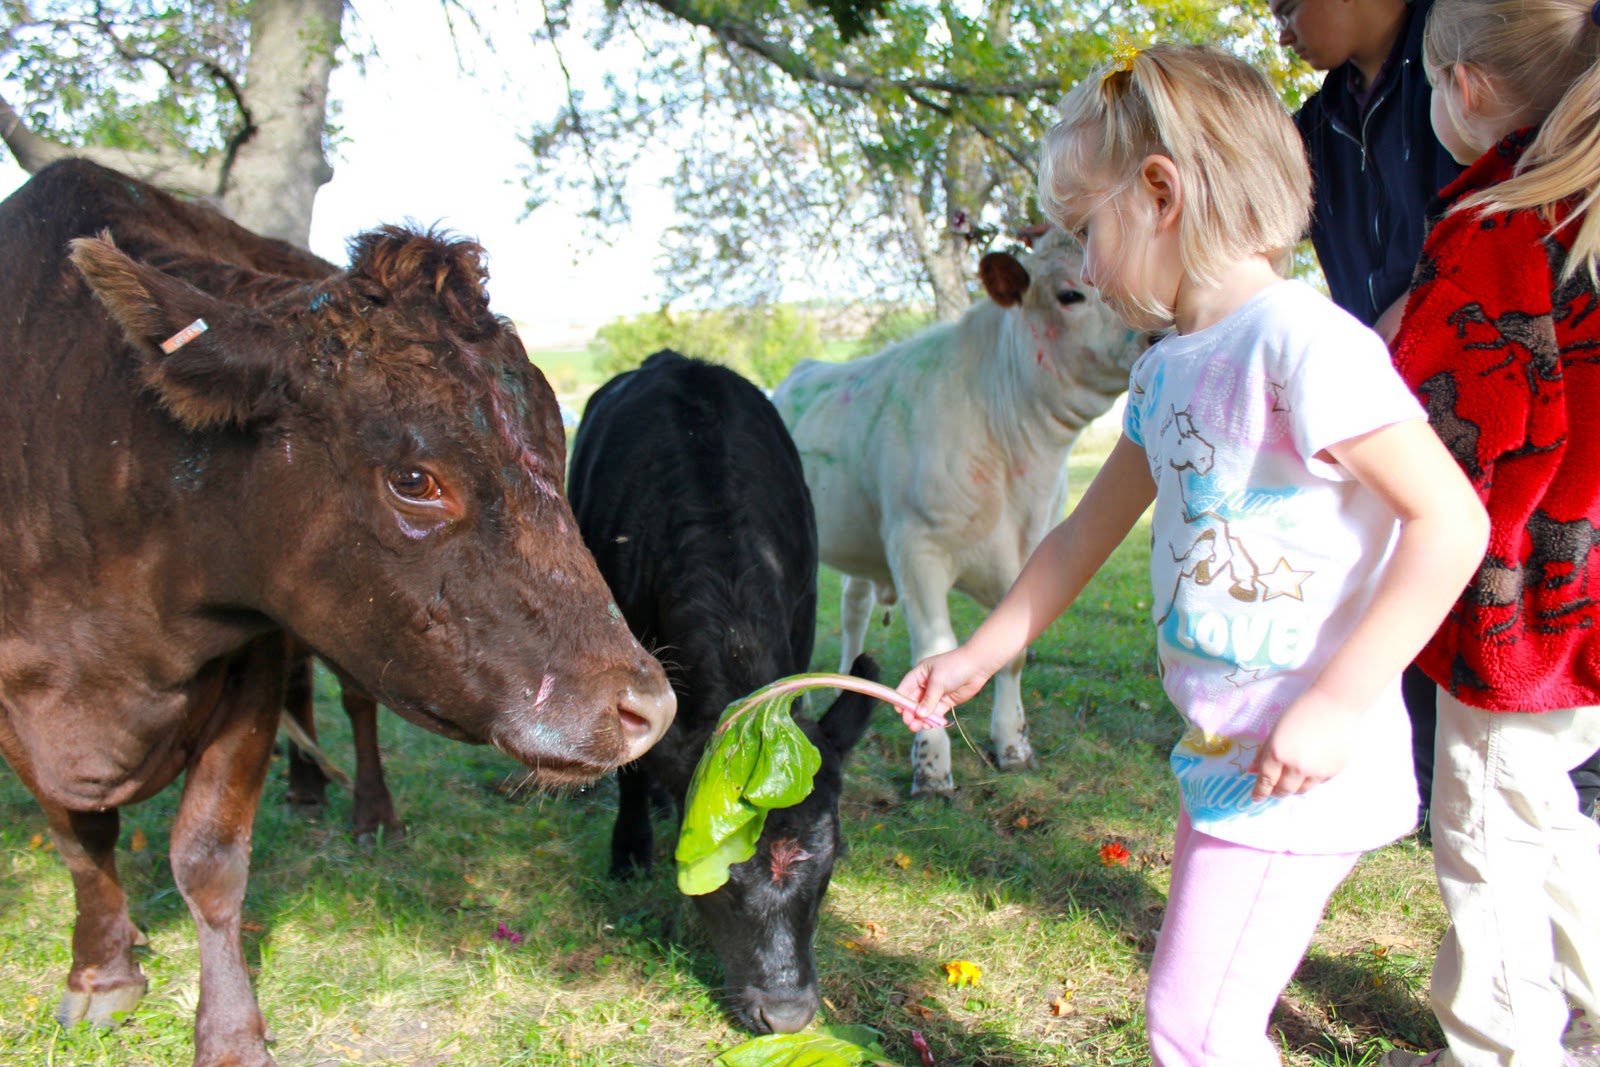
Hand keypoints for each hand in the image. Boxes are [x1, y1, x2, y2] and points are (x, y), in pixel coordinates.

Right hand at [895, 647, 993, 731]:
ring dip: (920, 719)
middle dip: (911, 713)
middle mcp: (926, 685)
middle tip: (910, 723)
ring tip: (917, 727)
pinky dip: (932, 719)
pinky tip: (929, 725)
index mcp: (919, 674)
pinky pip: (936, 713)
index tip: (899, 712)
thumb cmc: (955, 667)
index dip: (900, 701)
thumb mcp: (938, 681)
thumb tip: (920, 714)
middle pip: (913, 702)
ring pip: (924, 709)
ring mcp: (936, 694)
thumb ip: (929, 699)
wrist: (977, 666)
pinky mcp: (946, 702)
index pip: (905, 689)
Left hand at [1248, 689, 1362, 800]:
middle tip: (1273, 790)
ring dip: (1293, 788)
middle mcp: (1296, 767)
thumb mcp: (1276, 730)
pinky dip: (1310, 781)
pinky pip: (1318, 783)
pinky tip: (1309, 771)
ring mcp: (1316, 771)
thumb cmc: (1300, 712)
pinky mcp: (1333, 771)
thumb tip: (1252, 770)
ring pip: (1301, 790)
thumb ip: (1264, 753)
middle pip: (1284, 790)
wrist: (1334, 705)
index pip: (1266, 780)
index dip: (1260, 792)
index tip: (1256, 798)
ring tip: (1290, 782)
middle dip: (1276, 792)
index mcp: (1278, 754)